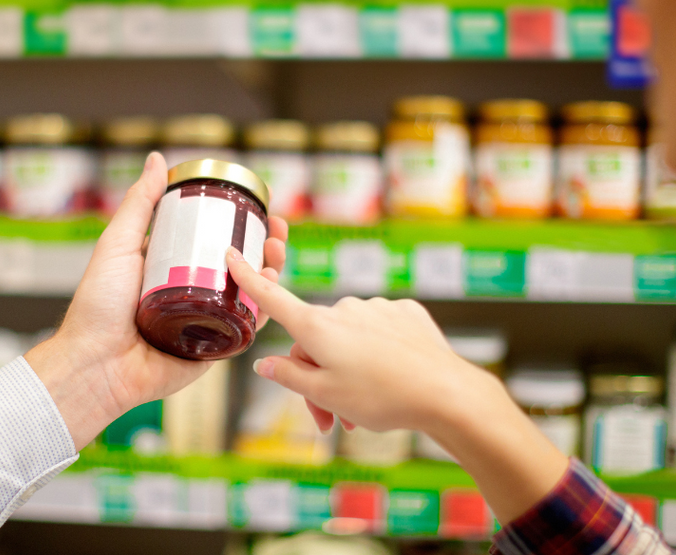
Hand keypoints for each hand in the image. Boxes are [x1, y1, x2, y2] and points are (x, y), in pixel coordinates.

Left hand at [26, 153, 287, 448]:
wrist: (95, 364)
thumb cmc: (97, 306)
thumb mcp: (118, 244)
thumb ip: (139, 204)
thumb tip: (158, 160)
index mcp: (169, 266)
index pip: (213, 237)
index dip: (241, 222)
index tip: (261, 205)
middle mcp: (190, 291)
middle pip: (239, 263)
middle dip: (265, 244)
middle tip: (278, 230)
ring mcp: (204, 319)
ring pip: (249, 292)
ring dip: (271, 271)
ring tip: (278, 254)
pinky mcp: (213, 348)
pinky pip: (244, 327)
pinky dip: (265, 309)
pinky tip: (273, 289)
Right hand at [225, 246, 472, 433]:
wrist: (445, 393)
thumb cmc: (381, 398)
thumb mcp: (326, 394)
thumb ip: (289, 376)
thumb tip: (264, 364)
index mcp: (317, 327)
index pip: (273, 298)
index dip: (248, 277)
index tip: (230, 254)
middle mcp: (344, 309)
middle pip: (314, 339)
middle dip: (316, 377)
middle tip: (330, 420)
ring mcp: (376, 308)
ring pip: (347, 339)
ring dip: (347, 370)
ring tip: (363, 409)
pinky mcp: (404, 313)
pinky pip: (378, 331)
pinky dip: (377, 354)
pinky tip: (391, 378)